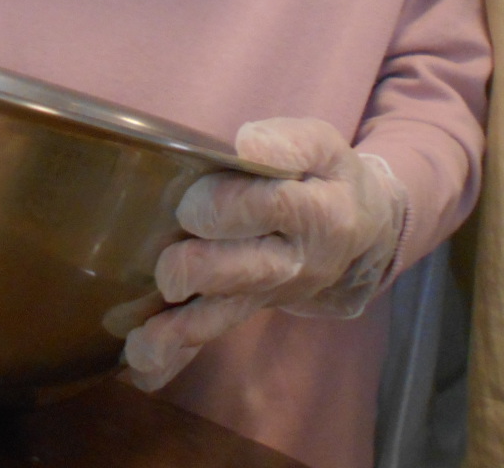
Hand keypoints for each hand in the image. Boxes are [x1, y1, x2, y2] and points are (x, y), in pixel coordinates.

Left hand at [123, 117, 406, 391]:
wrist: (361, 231)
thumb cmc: (328, 177)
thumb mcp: (324, 146)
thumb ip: (289, 142)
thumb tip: (246, 144)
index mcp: (318, 214)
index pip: (272, 209)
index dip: (227, 204)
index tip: (192, 202)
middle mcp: (295, 261)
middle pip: (243, 268)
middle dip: (198, 264)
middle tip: (173, 252)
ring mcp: (270, 292)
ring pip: (225, 311)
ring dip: (181, 325)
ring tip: (143, 334)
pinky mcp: (249, 308)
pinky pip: (212, 332)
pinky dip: (176, 352)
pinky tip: (141, 361)